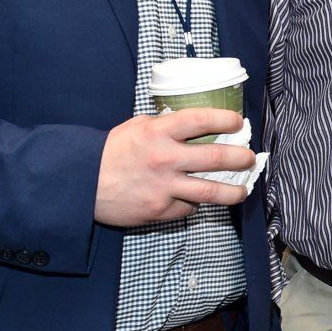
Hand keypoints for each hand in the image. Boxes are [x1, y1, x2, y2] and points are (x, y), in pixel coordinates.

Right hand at [94, 109, 255, 226]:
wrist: (81, 184)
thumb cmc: (110, 152)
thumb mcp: (136, 128)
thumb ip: (164, 126)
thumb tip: (195, 126)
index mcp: (159, 132)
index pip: (202, 120)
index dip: (225, 120)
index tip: (238, 123)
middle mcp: (165, 159)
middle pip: (216, 158)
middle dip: (241, 158)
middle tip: (250, 158)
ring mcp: (164, 187)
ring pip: (211, 191)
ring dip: (234, 191)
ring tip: (243, 190)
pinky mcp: (160, 210)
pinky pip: (188, 206)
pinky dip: (194, 202)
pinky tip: (196, 199)